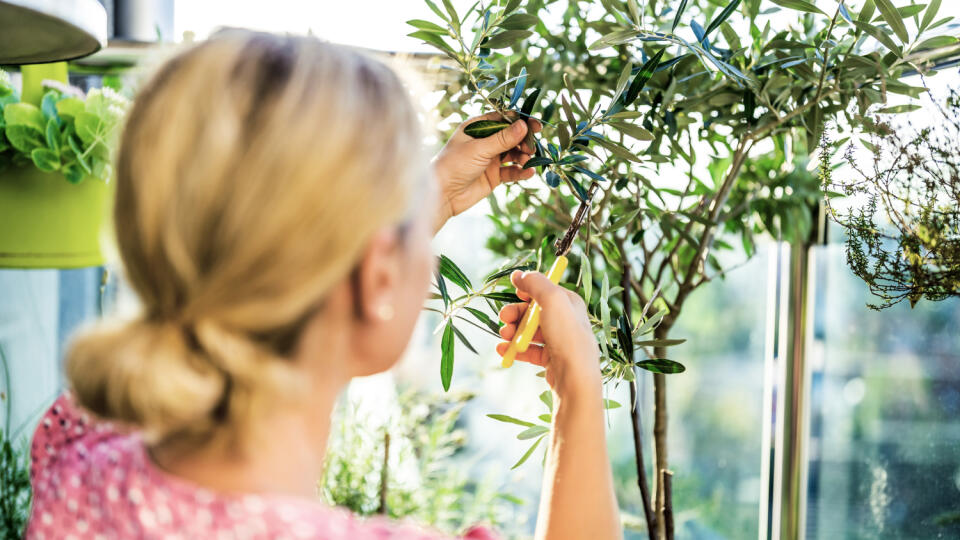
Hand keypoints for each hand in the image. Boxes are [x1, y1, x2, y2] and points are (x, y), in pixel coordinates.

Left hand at [431, 112, 542, 230]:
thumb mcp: (479, 149)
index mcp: (477, 127)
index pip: (504, 119)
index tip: (535, 126)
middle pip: (512, 136)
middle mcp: (485, 141)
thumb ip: (503, 139)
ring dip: (524, 156)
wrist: (442, 195)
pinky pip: (512, 171)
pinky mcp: (494, 175)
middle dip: (524, 141)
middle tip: (531, 147)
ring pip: (514, 153)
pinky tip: (528, 173)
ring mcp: (490, 158)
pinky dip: (521, 171)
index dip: (520, 121)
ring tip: (527, 161)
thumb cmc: (454, 165)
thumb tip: (524, 125)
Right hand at [496, 270, 601, 397]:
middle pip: (532, 311)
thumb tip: (518, 274)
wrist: (574, 378)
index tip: (515, 291)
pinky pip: (528, 350)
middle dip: (515, 313)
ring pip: (528, 331)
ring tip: (504, 336)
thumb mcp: (552, 300)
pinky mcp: (550, 359)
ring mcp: (557, 340)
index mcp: (569, 303)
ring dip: (512, 331)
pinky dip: (514, 349)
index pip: (546, 290)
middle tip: (503, 318)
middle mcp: (564, 320)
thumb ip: (535, 283)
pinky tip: (503, 351)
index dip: (529, 289)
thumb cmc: (567, 336)